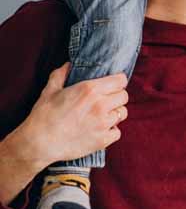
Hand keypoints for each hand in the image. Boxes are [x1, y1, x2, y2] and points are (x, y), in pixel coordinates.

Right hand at [12, 63, 127, 167]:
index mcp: (90, 89)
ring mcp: (103, 123)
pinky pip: (117, 132)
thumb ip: (61, 75)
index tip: (113, 85)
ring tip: (101, 116)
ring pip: (122, 113)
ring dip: (114, 113)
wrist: (38, 143)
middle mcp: (100, 104)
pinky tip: (99, 130)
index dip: (117, 82)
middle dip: (116, 97)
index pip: (121, 80)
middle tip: (105, 101)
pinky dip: (110, 131)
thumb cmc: (43, 116)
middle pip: (124, 96)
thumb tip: (68, 65)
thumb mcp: (50, 91)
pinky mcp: (103, 139)